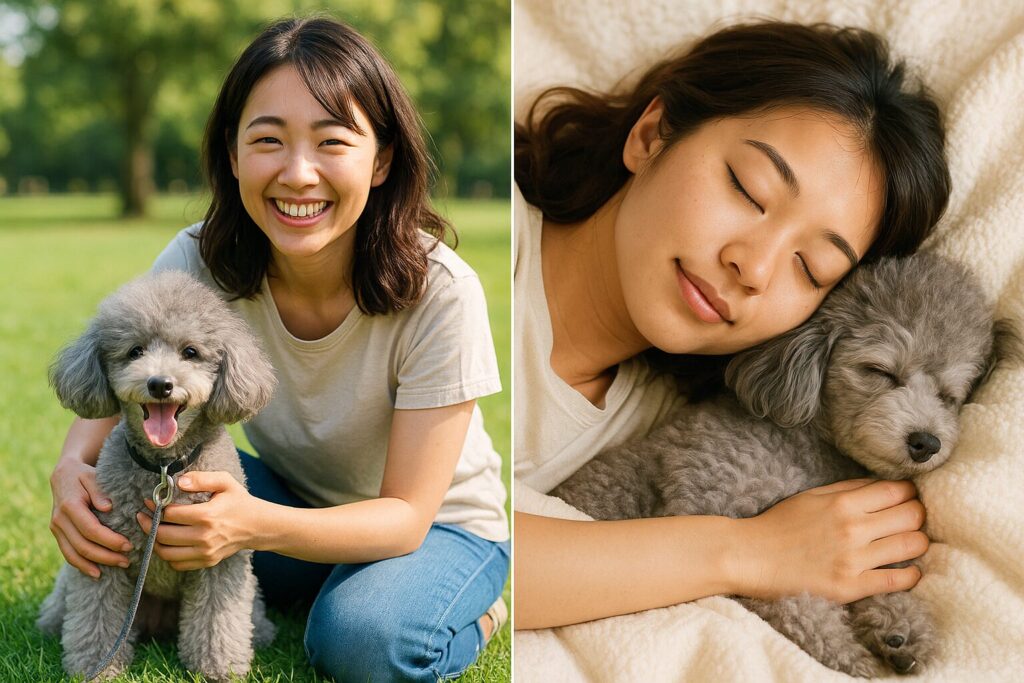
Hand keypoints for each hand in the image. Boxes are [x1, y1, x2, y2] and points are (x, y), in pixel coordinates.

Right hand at [49, 459, 131, 577]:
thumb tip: (107, 507)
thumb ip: (99, 491)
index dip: (109, 541)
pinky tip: (96, 572)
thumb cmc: (83, 475)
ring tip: (118, 566)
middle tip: (127, 560)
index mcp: (70, 505)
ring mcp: (56, 528)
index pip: (91, 529)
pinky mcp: (58, 534)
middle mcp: (59, 519)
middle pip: (83, 546)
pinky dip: (81, 565)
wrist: (63, 475)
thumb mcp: (93, 476)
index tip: (128, 546)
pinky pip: (68, 554)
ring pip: (73, 554)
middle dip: (107, 556)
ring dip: (96, 564)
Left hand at [136, 471, 259, 570]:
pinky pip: (177, 564)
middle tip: (143, 516)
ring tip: (152, 530)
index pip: (170, 515)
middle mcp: (205, 537)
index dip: (155, 507)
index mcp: (208, 515)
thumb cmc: (239, 501)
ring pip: (166, 553)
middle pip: (163, 535)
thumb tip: (178, 482)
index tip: (149, 501)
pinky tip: (168, 542)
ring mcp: (206, 552)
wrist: (258, 526)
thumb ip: (201, 479)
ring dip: (154, 542)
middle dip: (148, 525)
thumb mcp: (225, 482)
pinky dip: (168, 555)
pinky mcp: (207, 561)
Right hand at [732, 478, 927, 603]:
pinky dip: (911, 575)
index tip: (909, 497)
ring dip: (918, 542)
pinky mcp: (850, 587)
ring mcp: (853, 560)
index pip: (897, 492)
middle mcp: (853, 529)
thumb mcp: (811, 496)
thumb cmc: (778, 524)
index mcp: (842, 503)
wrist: (750, 557)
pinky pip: (897, 580)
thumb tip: (881, 485)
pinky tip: (910, 571)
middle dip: (918, 515)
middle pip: (911, 516)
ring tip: (912, 543)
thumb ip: (847, 489)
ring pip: (912, 546)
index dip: (910, 493)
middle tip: (913, 519)